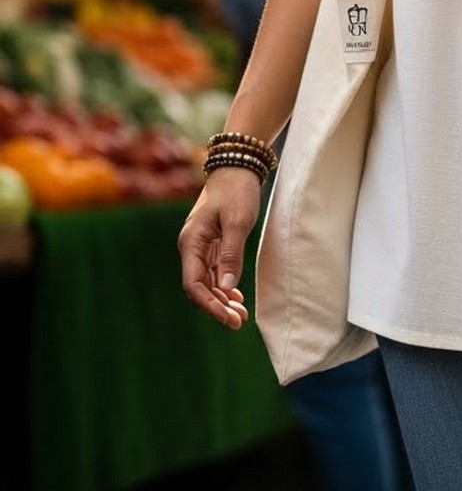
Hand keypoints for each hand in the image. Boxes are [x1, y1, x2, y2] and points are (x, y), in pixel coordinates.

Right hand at [179, 169, 260, 328]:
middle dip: (217, 307)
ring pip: (207, 282)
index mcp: (191, 243)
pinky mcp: (212, 245)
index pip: (193, 284)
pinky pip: (214, 272)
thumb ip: (231, 255)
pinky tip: (237, 299)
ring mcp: (201, 247)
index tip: (229, 318)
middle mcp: (191, 247)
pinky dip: (225, 287)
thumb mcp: (238, 223)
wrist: (236, 168)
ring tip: (241, 315)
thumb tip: (226, 289)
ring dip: (222, 300)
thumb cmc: (236, 192)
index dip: (210, 305)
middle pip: (199, 287)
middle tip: (239, 322)